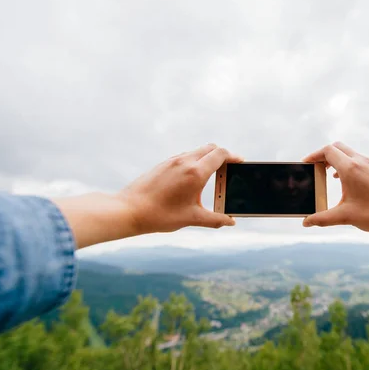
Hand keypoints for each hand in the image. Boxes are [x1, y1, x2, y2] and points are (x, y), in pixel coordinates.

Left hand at [117, 144, 242, 232]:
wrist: (128, 210)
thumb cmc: (160, 215)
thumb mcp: (191, 218)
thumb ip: (215, 219)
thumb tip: (230, 221)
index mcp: (195, 172)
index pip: (220, 154)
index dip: (233, 156)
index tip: (240, 162)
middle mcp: (184, 161)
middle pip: (210, 148)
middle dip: (222, 155)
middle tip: (229, 168)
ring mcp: (172, 161)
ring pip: (196, 151)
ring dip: (207, 158)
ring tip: (212, 175)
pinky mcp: (163, 164)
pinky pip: (184, 156)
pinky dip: (194, 161)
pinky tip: (192, 178)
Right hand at [302, 142, 368, 237]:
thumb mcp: (346, 216)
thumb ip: (323, 218)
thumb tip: (306, 222)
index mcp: (350, 168)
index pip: (327, 151)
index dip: (313, 156)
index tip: (305, 165)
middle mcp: (360, 161)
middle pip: (336, 147)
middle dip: (323, 155)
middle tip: (314, 168)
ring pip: (347, 152)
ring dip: (335, 159)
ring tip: (326, 175)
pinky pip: (356, 159)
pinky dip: (345, 164)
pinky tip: (343, 181)